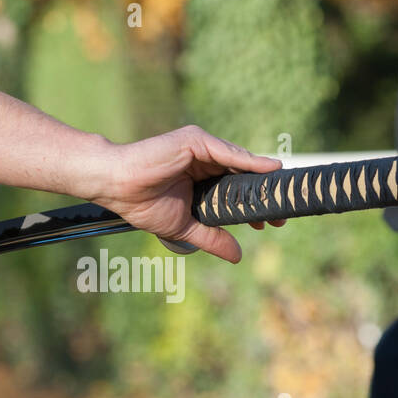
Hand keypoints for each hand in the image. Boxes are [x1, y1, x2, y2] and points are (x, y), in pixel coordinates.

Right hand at [85, 125, 286, 263]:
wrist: (116, 185)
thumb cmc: (140, 203)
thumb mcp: (185, 226)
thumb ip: (212, 238)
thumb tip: (238, 257)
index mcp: (198, 180)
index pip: (233, 190)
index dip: (252, 206)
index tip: (269, 223)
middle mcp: (202, 161)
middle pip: (241, 176)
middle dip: (262, 195)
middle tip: (281, 215)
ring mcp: (200, 149)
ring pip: (239, 163)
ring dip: (262, 180)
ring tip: (280, 196)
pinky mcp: (195, 140)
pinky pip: (228, 152)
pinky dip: (251, 162)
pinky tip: (271, 170)